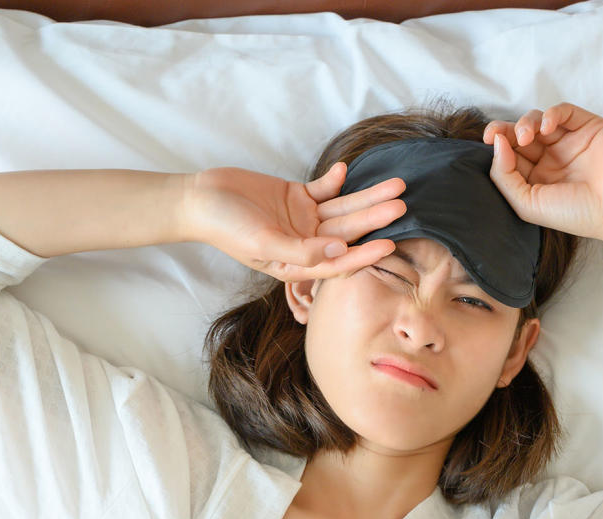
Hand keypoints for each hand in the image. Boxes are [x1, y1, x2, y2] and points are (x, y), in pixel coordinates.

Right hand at [180, 163, 405, 281]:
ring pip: (343, 209)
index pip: (338, 262)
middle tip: (402, 205)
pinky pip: (324, 189)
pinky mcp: (298, 196)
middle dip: (374, 218)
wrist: (200, 199)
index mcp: (298, 263)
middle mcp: (306, 242)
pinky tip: (346, 170)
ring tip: (395, 186)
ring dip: (367, 197)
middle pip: (348, 232)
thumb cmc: (225, 227)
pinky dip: (335, 180)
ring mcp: (304, 219)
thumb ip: (300, 250)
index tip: (389, 245)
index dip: (364, 255)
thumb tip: (338, 252)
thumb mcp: (262, 243)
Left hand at [483, 102, 602, 242]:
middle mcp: (551, 159)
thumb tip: (496, 142)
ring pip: (538, 120)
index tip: (490, 141)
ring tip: (528, 136)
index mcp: (536, 178)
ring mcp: (569, 142)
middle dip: (505, 129)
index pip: (509, 155)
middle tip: (496, 132)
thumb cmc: (575, 213)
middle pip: (520, 134)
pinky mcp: (588, 127)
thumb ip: (504, 175)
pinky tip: (548, 126)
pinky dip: (552, 113)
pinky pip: (564, 111)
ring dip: (526, 122)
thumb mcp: (527, 203)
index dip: (497, 145)